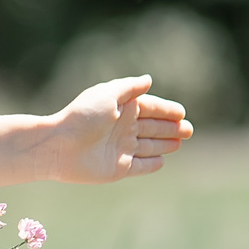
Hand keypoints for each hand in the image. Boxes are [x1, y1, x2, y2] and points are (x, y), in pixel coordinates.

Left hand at [52, 75, 191, 182]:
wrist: (59, 146)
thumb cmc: (82, 117)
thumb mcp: (107, 95)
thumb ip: (129, 88)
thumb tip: (148, 80)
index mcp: (121, 109)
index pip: (150, 108)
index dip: (166, 111)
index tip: (181, 113)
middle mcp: (122, 128)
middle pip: (153, 128)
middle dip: (171, 128)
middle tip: (188, 130)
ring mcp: (121, 149)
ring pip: (149, 146)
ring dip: (165, 144)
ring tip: (180, 142)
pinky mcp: (119, 169)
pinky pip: (140, 166)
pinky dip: (151, 164)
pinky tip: (162, 160)